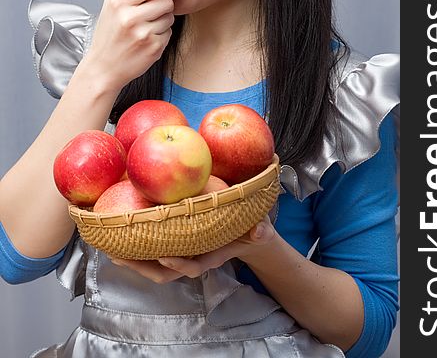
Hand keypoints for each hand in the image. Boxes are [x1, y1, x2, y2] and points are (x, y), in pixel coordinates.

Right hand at [81, 0, 194, 92]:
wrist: (104, 68)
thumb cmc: (108, 33)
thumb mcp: (108, 3)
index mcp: (120, 2)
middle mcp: (131, 17)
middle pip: (167, 1)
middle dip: (163, 4)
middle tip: (149, 11)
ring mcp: (143, 34)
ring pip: (170, 17)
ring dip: (163, 19)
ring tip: (145, 27)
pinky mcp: (154, 48)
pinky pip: (169, 33)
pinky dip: (162, 34)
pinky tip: (147, 39)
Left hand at [110, 215, 276, 283]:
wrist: (245, 235)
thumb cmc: (249, 230)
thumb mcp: (259, 229)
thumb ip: (259, 230)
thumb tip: (260, 230)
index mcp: (210, 255)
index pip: (192, 266)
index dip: (178, 264)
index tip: (165, 256)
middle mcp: (192, 257)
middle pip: (164, 271)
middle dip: (141, 266)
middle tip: (120, 255)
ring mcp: (182, 253)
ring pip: (153, 265)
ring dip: (132, 259)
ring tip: (112, 249)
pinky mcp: (174, 244)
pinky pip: (153, 250)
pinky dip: (136, 247)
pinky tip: (122, 235)